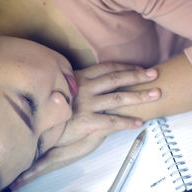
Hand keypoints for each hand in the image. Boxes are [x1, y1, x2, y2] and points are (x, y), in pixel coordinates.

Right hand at [10, 63, 160, 187]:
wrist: (35, 124)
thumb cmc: (48, 105)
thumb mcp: (60, 88)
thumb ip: (76, 84)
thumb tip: (89, 82)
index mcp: (80, 77)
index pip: (108, 68)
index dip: (126, 67)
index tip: (140, 67)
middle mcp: (85, 88)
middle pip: (117, 79)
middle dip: (138, 76)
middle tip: (155, 75)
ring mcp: (86, 104)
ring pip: (118, 98)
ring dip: (139, 96)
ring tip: (156, 94)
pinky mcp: (86, 121)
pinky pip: (111, 122)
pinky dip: (126, 122)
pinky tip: (139, 123)